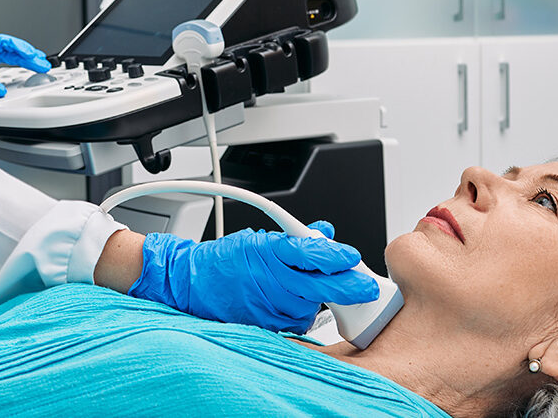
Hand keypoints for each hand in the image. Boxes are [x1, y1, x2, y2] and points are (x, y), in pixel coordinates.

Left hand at [0, 34, 50, 113]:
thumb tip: (0, 90)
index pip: (3, 43)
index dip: (19, 47)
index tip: (32, 55)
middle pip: (9, 48)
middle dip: (27, 54)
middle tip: (42, 63)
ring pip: (7, 55)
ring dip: (24, 59)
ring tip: (39, 64)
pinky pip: (3, 63)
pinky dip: (16, 66)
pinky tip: (24, 70)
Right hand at [128, 222, 379, 332]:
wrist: (191, 284)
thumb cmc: (224, 260)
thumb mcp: (260, 240)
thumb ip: (295, 239)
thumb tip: (324, 233)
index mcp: (268, 251)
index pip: (310, 252)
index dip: (336, 255)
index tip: (353, 256)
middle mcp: (269, 279)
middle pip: (319, 286)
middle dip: (347, 287)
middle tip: (366, 288)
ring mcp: (267, 305)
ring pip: (310, 306)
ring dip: (322, 300)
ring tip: (319, 289)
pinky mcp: (265, 324)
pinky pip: (296, 322)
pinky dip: (304, 314)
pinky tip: (298, 304)